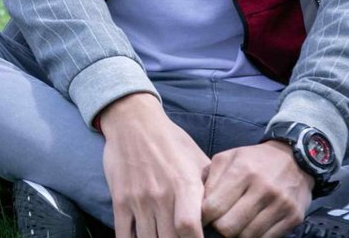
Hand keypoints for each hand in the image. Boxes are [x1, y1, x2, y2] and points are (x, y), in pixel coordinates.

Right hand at [97, 92, 210, 236]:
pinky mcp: (120, 199)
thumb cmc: (171, 141)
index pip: (189, 228)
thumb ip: (213, 188)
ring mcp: (138, 198)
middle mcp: (161, 194)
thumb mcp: (198, 160)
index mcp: (185, 185)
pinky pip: (123, 233)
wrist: (133, 121)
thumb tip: (228, 211)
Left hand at [201, 141, 311, 237]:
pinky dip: (256, 236)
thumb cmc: (253, 160)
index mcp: (242, 171)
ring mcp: (280, 204)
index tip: (202, 217)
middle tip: (219, 222)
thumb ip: (210, 179)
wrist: (294, 158)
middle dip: (219, 228)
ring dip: (237, 234)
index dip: (204, 216)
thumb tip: (196, 205)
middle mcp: (262, 188)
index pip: (214, 207)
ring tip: (235, 223)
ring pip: (248, 236)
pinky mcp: (293, 217)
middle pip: (229, 227)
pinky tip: (250, 226)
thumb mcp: (228, 158)